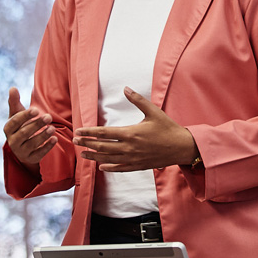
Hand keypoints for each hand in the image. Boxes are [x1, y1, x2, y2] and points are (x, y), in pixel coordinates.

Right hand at [3, 87, 58, 167]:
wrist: (23, 144)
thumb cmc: (21, 124)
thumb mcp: (17, 113)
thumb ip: (15, 101)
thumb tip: (12, 88)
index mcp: (8, 129)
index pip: (15, 122)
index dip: (25, 116)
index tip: (36, 109)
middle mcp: (12, 141)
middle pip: (24, 133)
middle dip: (37, 125)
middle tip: (49, 116)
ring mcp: (21, 151)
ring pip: (31, 144)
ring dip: (42, 136)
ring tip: (53, 128)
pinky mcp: (31, 158)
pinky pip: (38, 154)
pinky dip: (47, 147)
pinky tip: (55, 139)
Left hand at [75, 87, 199, 171]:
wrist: (181, 147)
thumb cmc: (168, 128)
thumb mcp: (154, 111)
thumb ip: (138, 100)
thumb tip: (125, 88)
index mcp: (131, 133)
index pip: (104, 133)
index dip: (90, 132)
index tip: (79, 131)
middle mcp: (129, 147)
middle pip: (102, 147)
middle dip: (87, 144)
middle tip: (76, 141)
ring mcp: (133, 158)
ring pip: (108, 159)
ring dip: (94, 156)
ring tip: (83, 154)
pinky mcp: (138, 166)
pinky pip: (120, 168)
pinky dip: (109, 168)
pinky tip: (101, 167)